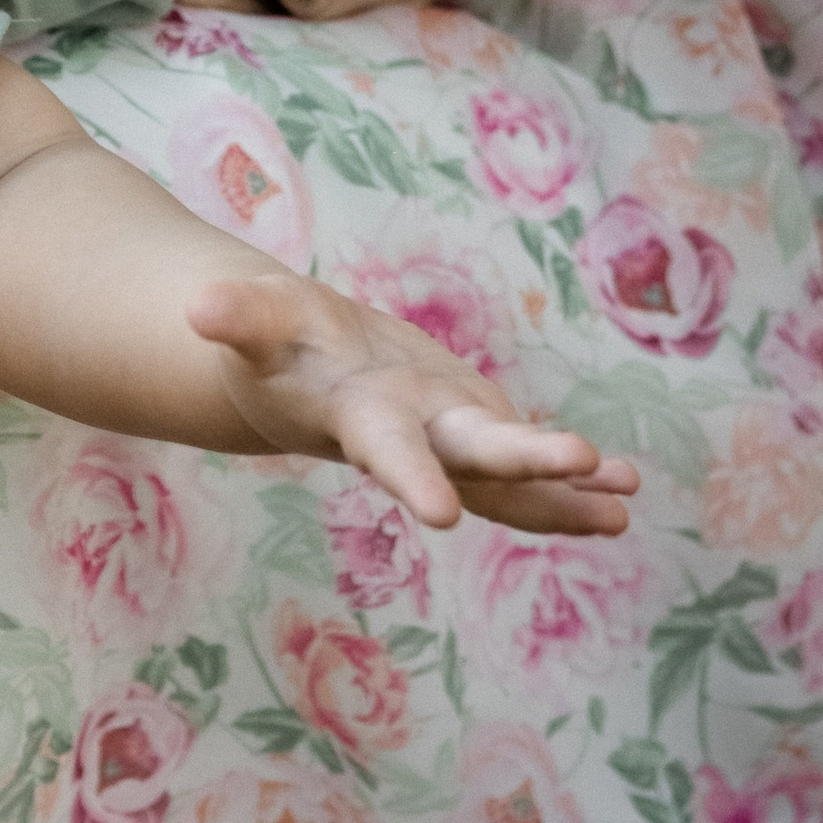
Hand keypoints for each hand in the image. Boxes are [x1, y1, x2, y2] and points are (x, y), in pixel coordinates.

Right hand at [189, 267, 638, 536]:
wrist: (303, 377)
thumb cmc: (277, 345)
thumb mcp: (258, 321)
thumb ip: (238, 315)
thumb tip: (197, 307)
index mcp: (362, 421)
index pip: (389, 453)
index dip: (414, 478)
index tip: (441, 515)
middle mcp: (416, 444)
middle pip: (476, 458)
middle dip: (529, 464)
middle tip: (584, 464)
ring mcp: (452, 446)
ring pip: (515, 479)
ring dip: (569, 491)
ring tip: (625, 502)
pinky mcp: (474, 439)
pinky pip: (530, 473)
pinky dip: (575, 484)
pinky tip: (625, 493)